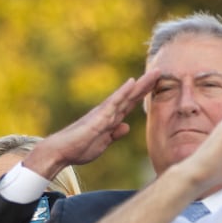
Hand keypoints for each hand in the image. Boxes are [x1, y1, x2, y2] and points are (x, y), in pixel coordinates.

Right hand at [27, 71, 161, 176]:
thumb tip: (126, 126)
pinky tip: (132, 83)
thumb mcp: (103, 143)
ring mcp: (104, 112)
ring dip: (140, 84)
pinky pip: (114, 102)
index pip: (130, 104)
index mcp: (110, 119)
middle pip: (131, 96)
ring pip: (126, 95)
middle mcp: (108, 112)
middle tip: (160, 72)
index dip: (143, 94)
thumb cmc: (79, 148)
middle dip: (146, 84)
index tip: (156, 85)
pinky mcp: (99, 117)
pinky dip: (123, 92)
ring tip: (154, 73)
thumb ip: (114, 134)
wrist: (61, 151)